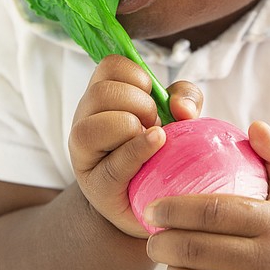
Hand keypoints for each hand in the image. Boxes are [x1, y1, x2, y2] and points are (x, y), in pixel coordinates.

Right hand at [69, 55, 202, 236]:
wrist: (156, 203)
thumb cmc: (161, 153)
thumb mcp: (177, 117)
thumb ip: (184, 99)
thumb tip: (181, 106)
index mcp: (102, 98)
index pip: (109, 65)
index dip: (137, 75)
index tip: (151, 96)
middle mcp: (85, 121)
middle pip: (102, 92)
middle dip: (139, 103)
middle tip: (154, 122)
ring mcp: (85, 155)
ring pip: (93, 127)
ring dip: (132, 126)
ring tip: (152, 139)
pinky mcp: (97, 186)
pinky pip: (114, 164)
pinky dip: (139, 150)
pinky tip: (157, 145)